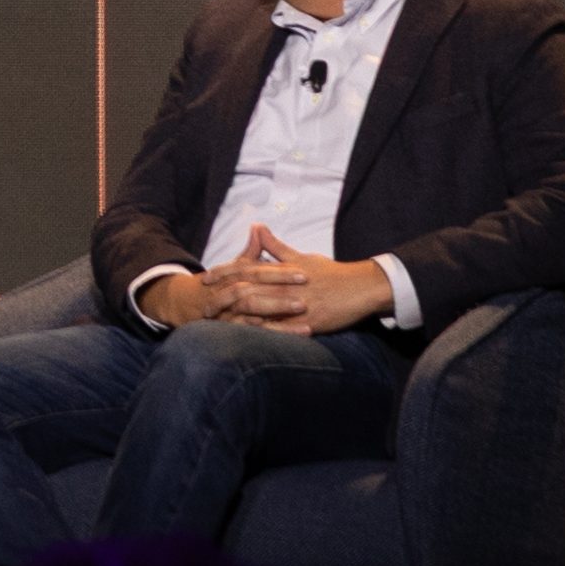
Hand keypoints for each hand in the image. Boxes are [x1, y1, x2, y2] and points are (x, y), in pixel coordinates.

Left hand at [147, 226, 388, 333]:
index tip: (206, 278)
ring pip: (260, 310)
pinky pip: (281, 329)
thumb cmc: (330, 272)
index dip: (224, 272)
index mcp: (282, 269)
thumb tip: (257, 227)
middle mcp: (285, 286)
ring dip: (237, 317)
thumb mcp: (301, 257)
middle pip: (247, 290)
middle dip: (223, 297)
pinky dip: (263, 333)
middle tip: (203, 304)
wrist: (361, 287)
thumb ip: (275, 246)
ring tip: (217, 323)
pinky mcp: (307, 322)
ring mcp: (296, 304)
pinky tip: (246, 339)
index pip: (246, 269)